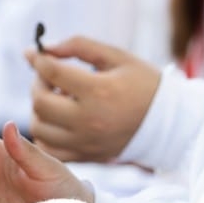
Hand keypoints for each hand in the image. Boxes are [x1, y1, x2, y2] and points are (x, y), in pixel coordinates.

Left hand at [26, 35, 160, 162]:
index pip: (51, 72)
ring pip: (39, 128)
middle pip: (40, 102)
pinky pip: (49, 149)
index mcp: (98, 91)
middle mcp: (88, 120)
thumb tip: (45, 47)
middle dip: (37, 83)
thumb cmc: (142, 83)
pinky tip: (58, 119)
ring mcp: (85, 142)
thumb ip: (79, 46)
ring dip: (39, 108)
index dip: (38, 59)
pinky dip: (45, 133)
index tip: (36, 53)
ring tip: (56, 97)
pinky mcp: (86, 156)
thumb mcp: (115, 56)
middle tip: (48, 75)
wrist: (167, 123)